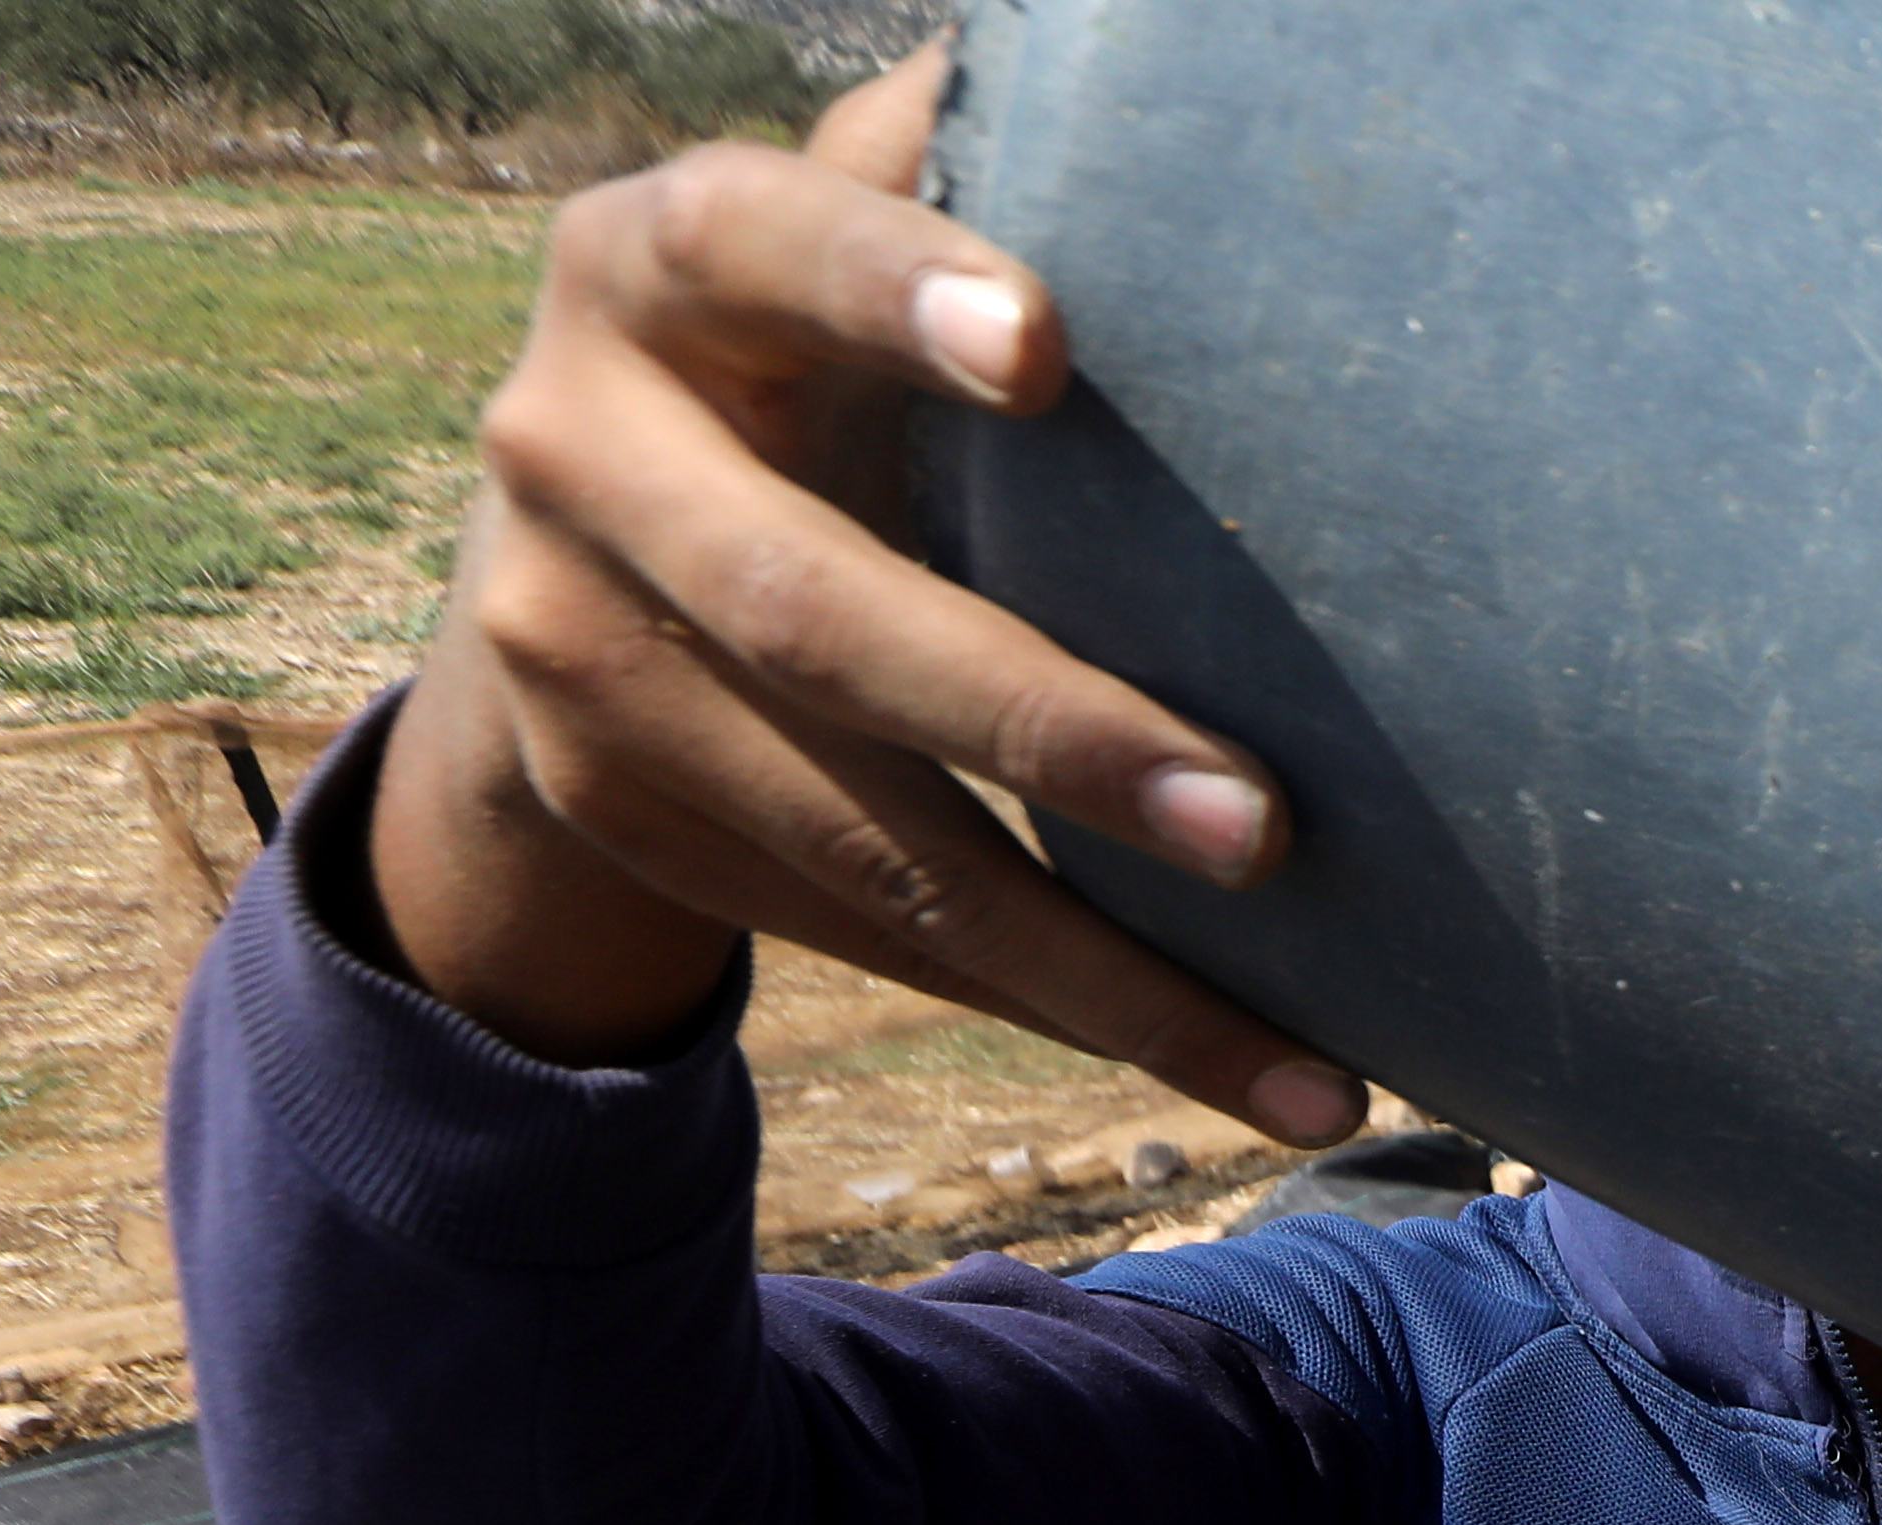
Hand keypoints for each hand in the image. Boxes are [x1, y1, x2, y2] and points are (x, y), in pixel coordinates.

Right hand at [367, 45, 1362, 1138]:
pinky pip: (866, 929)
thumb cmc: (811, 354)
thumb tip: (1154, 63)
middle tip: (1267, 826)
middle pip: (822, 617)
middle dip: (1051, 733)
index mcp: (656, 261)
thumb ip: (949, 165)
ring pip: (860, 834)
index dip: (884, 281)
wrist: (576, 555)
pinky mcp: (617, 803)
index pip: (756, 239)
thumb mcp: (842, 242)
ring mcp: (568, 648)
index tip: (1047, 344)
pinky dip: (1052, 1002)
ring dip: (1097, 960)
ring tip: (1313, 1067)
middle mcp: (574, 444)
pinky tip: (1238, 1066)